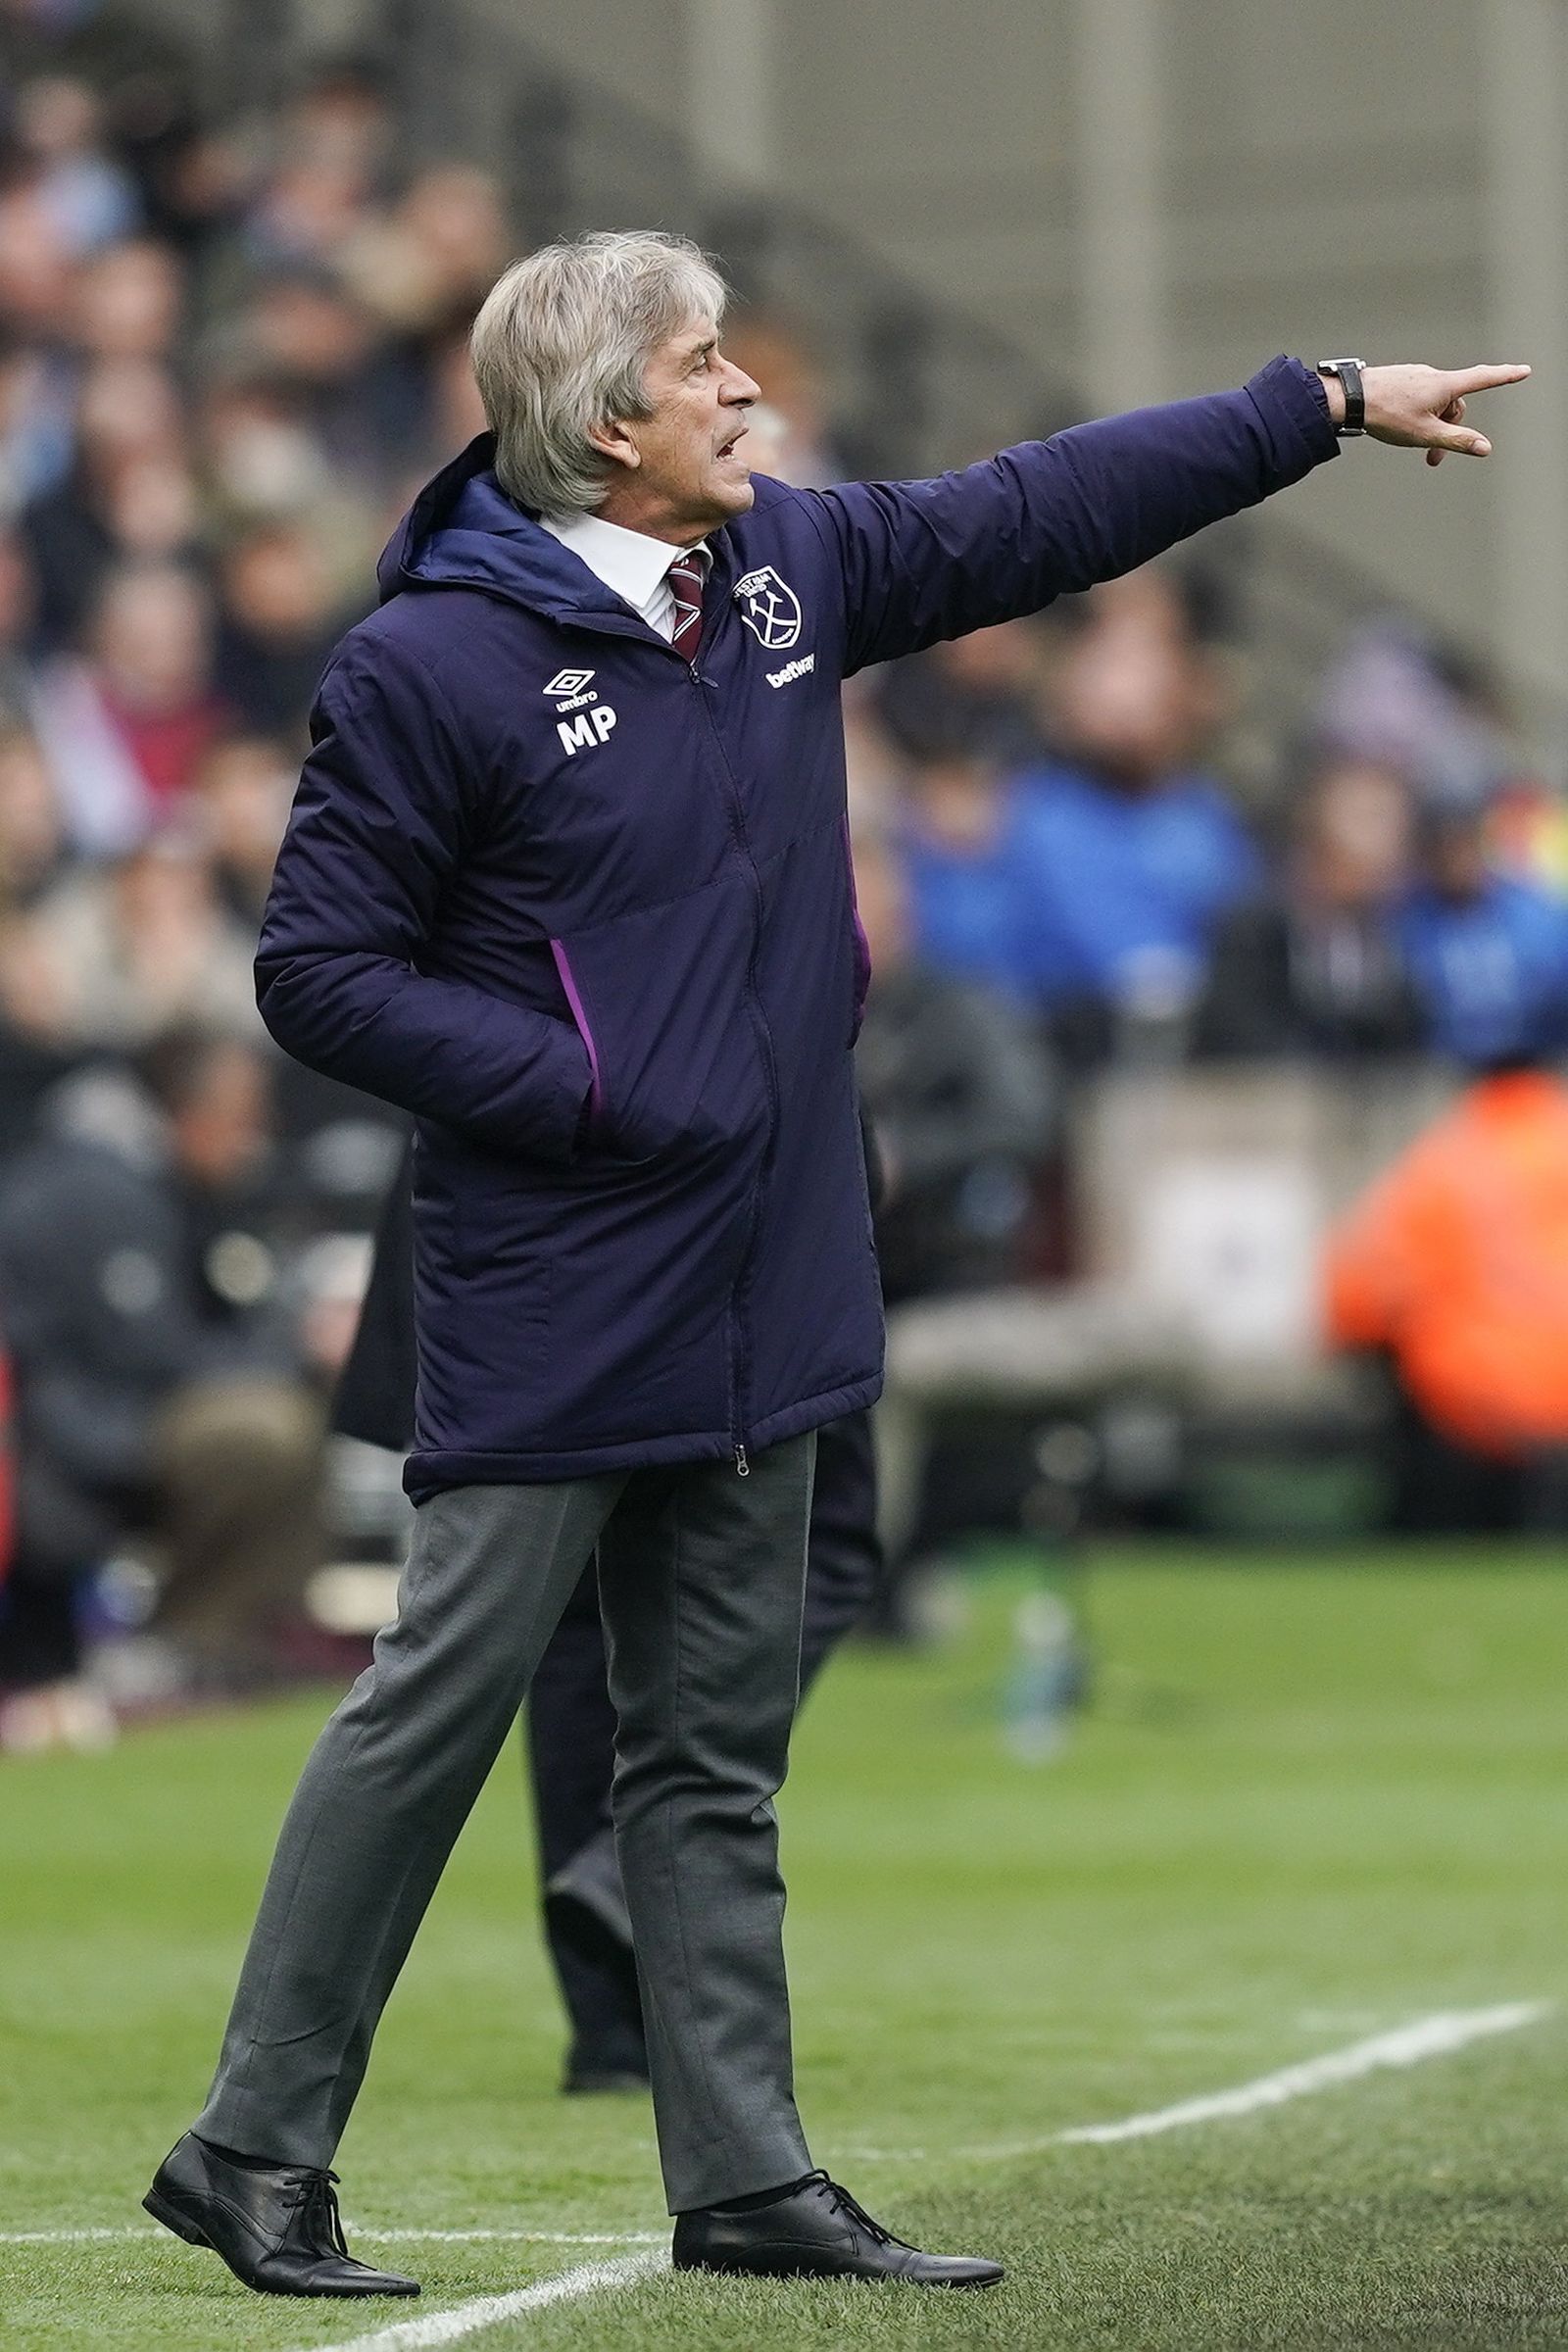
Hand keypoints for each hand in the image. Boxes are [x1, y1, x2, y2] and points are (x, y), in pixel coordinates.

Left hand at [1322, 362, 1530, 466]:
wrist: (1350, 398)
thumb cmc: (1386, 414)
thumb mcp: (1425, 434)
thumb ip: (1456, 441)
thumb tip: (1484, 447)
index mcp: (1445, 385)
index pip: (1484, 379)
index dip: (1505, 377)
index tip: (1523, 371)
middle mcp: (1433, 375)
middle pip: (1454, 404)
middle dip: (1448, 430)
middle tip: (1431, 460)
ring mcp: (1416, 375)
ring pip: (1435, 403)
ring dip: (1431, 425)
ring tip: (1410, 442)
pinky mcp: (1401, 378)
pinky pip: (1419, 398)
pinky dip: (1417, 415)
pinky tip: (1397, 423)